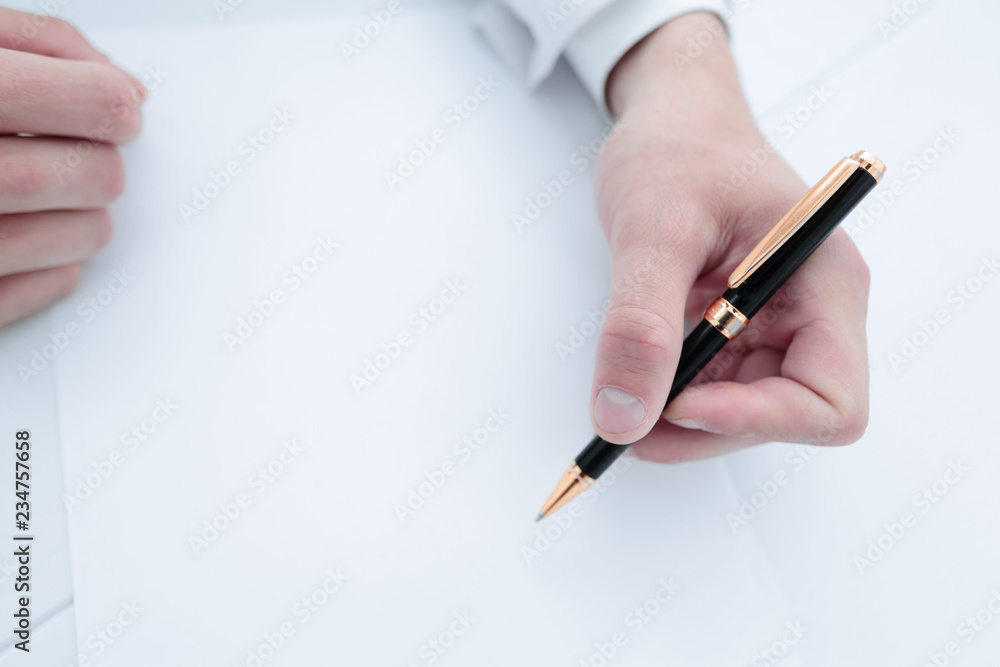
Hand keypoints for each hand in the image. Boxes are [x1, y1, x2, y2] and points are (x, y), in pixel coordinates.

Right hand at [0, 8, 143, 326]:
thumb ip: (35, 45)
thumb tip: (123, 84)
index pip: (91, 101)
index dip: (114, 105)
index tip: (116, 109)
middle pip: (93, 175)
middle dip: (100, 165)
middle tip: (79, 156)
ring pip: (84, 238)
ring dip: (84, 217)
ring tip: (43, 196)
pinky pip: (46, 287)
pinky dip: (53, 265)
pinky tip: (25, 238)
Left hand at [589, 11, 869, 461]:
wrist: (670, 118)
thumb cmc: (679, 146)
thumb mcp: (653, 229)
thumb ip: (639, 324)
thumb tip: (622, 416)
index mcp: (823, 280)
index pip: (829, 399)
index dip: (759, 420)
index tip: (680, 405)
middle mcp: (813, 310)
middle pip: (787, 415)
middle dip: (709, 427)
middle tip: (629, 417)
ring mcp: (778, 323)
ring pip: (747, 412)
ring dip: (685, 418)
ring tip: (626, 389)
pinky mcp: (742, 329)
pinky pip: (717, 388)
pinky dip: (674, 395)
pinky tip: (640, 371)